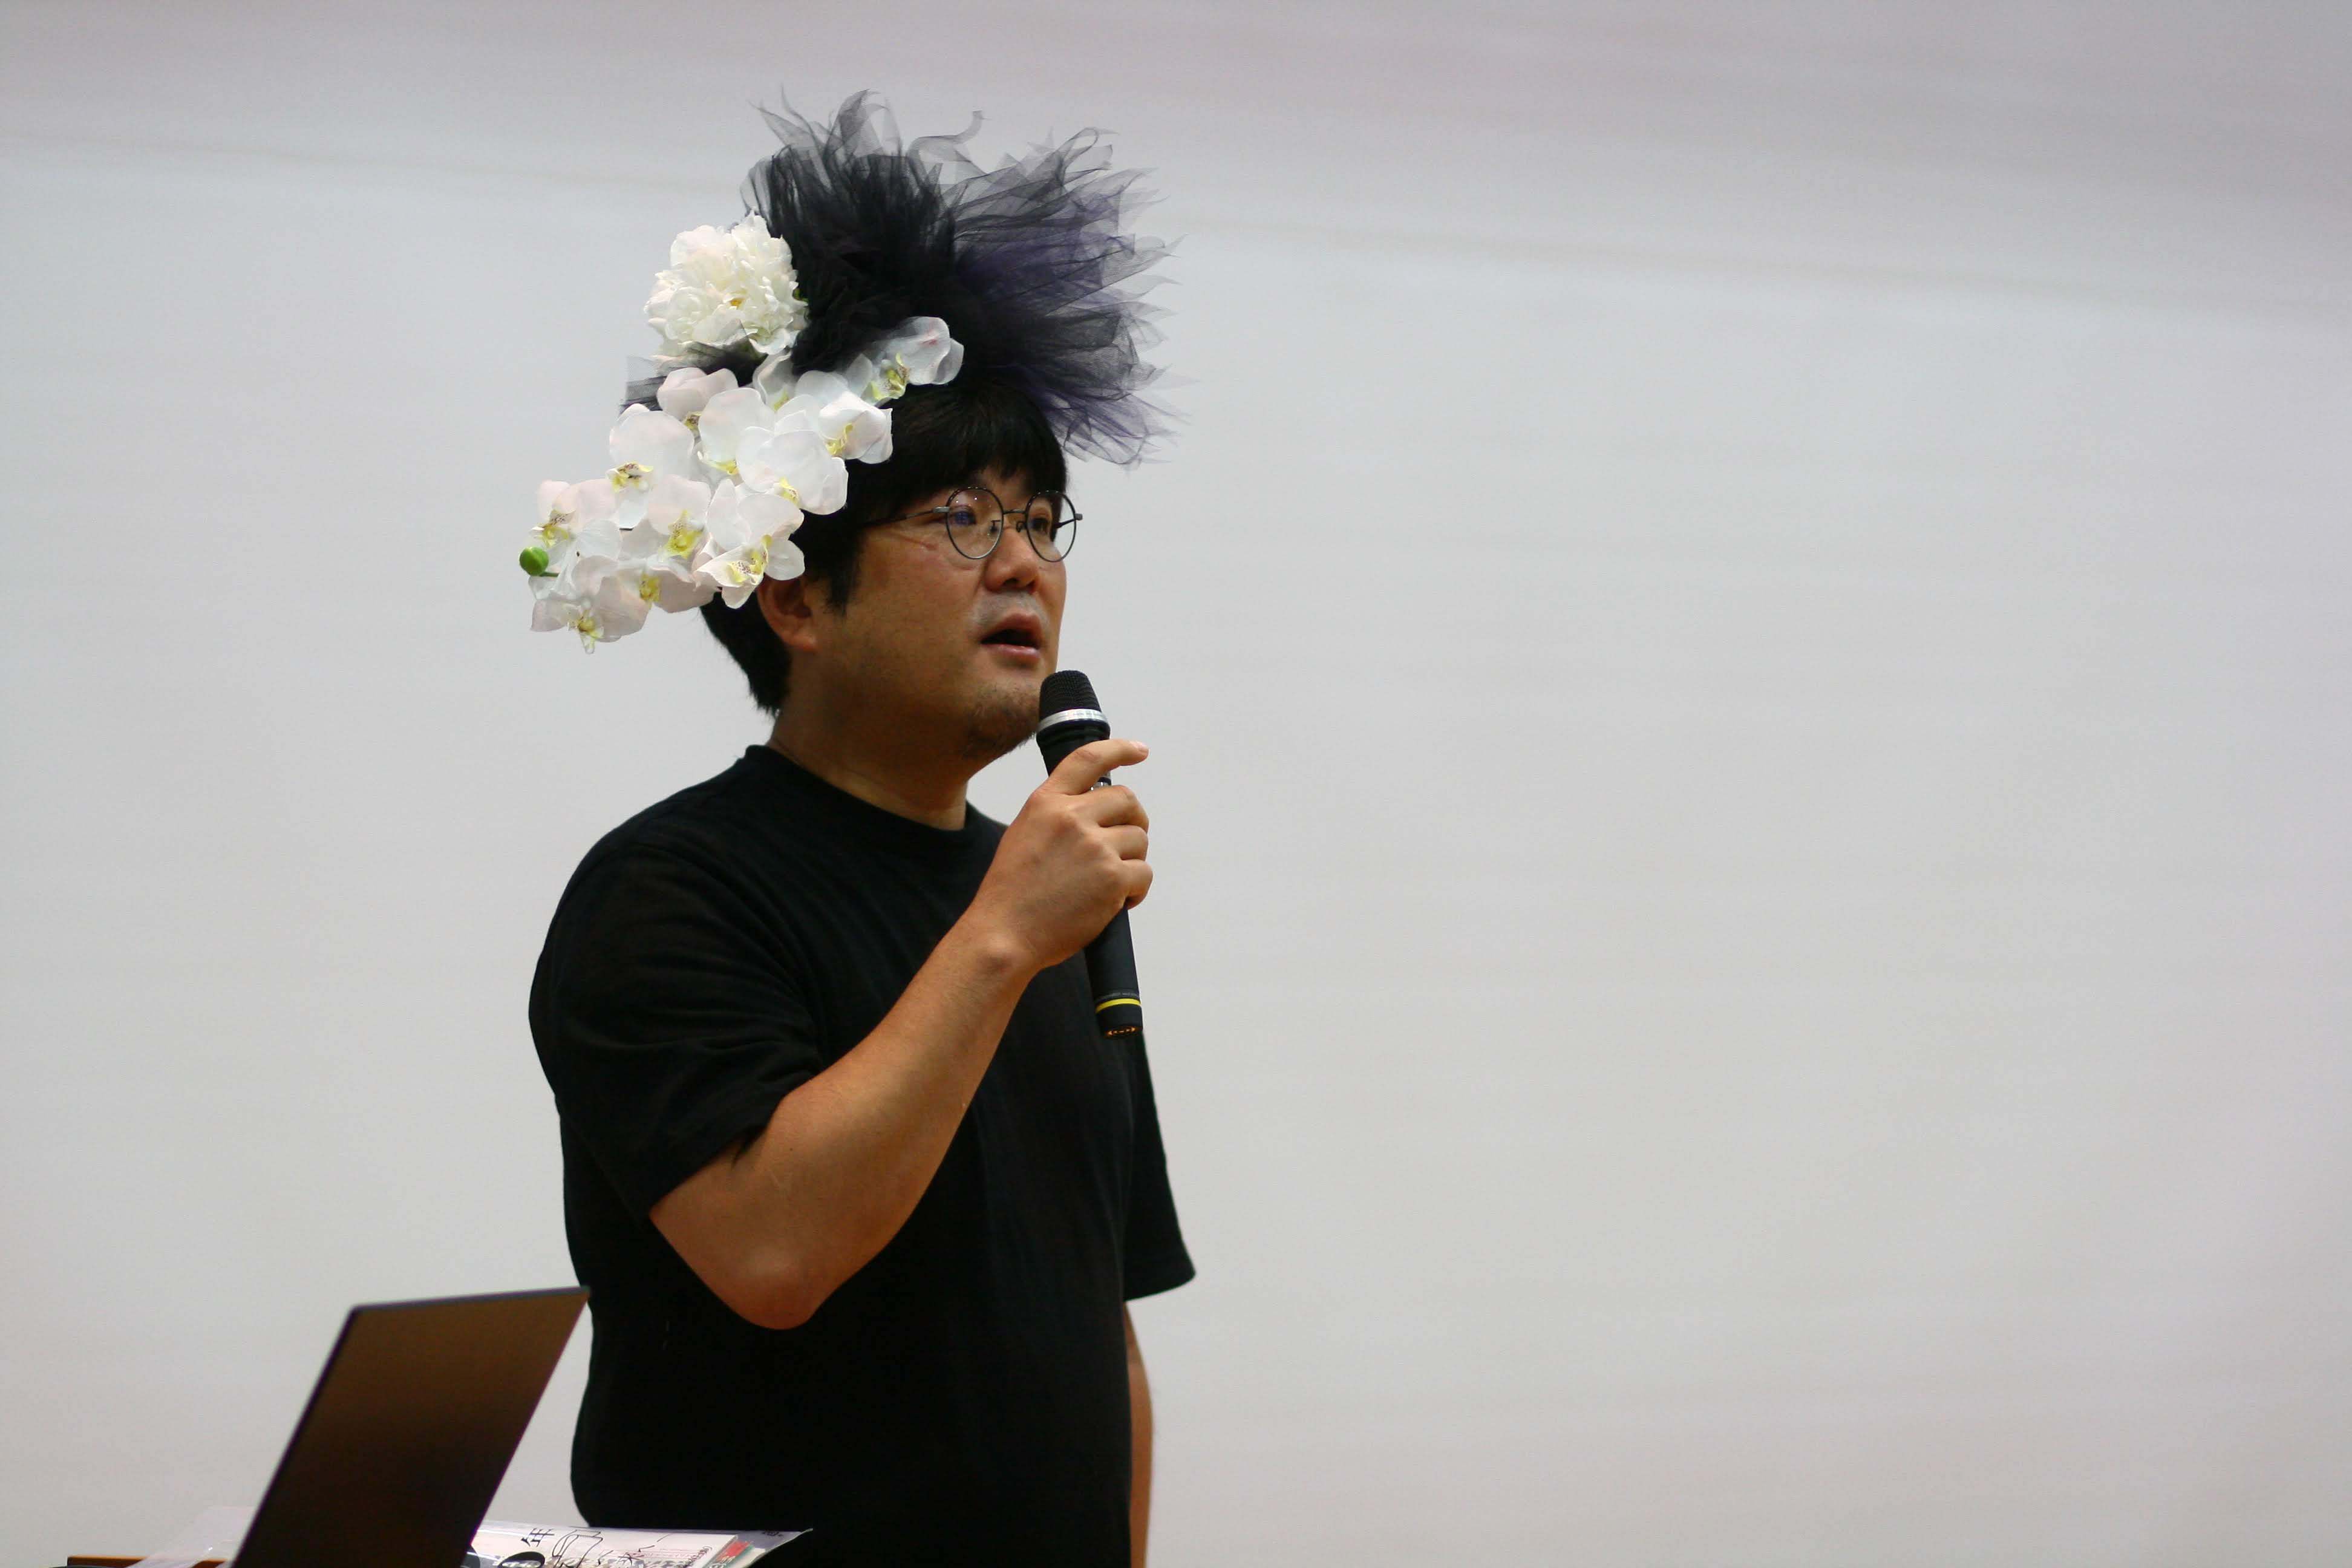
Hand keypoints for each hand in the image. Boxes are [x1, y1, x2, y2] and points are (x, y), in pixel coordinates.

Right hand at [969, 738, 1151, 974]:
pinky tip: (1115, 904)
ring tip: (1108, 885)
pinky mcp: (1112, 878)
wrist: (1004, 935)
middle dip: (1134, 821)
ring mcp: (1094, 847)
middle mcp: (1071, 817)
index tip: (1139, 750)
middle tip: (1127, 845)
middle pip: (1127, 800)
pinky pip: (1144, 874)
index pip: (1088, 759)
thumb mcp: (1024, 836)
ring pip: (1139, 839)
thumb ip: (1057, 817)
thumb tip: (1099, 814)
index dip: (1119, 750)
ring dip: (1132, 862)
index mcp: (1045, 803)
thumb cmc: (1012, 894)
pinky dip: (1136, 891)